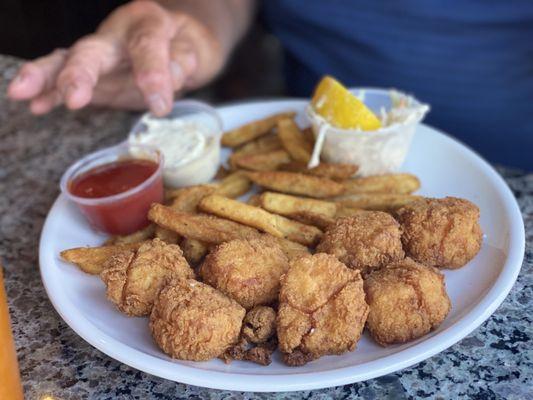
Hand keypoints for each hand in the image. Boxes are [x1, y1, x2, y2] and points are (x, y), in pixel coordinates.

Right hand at [6, 1, 225, 115]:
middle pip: (94, 50)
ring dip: (46, 77)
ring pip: (68, 59)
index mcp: (149, 22)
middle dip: (81, 74)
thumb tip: (170, 81)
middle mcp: (117, 33)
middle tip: (75, 98)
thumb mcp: (197, 50)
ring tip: (22, 93)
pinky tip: (35, 105)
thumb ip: (184, 62)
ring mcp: (100, 52)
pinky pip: (65, 78)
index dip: (153, 74)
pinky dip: (49, 91)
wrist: (178, 39)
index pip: (146, 45)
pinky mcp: (92, 72)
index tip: (160, 106)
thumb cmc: (187, 43)